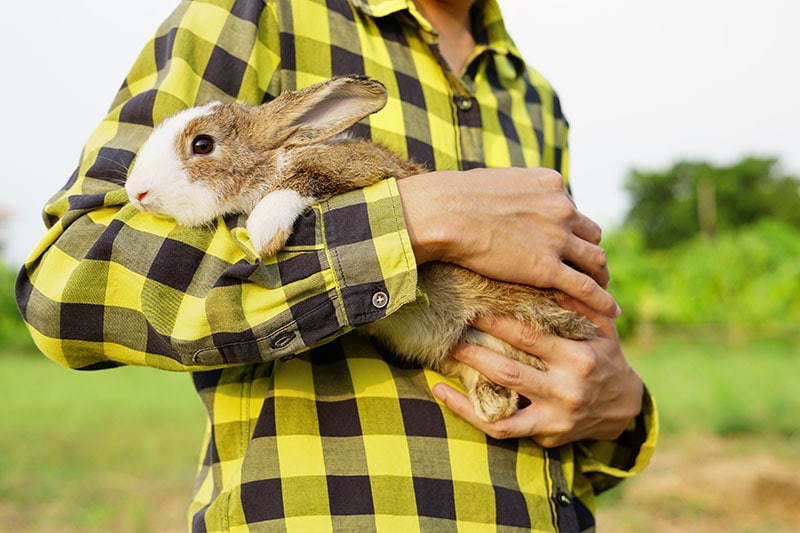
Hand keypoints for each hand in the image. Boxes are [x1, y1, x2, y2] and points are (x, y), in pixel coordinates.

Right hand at [396, 167, 618, 316]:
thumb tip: (502, 201)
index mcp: (550, 184)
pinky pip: (585, 287)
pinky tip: (612, 311)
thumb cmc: (454, 197)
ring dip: (601, 275)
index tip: (567, 242)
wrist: (444, 212)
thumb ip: (512, 193)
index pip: (571, 209)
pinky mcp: (546, 268)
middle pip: (590, 233)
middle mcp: (561, 208)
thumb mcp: (495, 182)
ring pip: (596, 259)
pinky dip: (601, 300)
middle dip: (589, 251)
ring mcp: (557, 238)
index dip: (570, 228)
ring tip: (602, 289)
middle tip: (589, 268)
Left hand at [431, 300, 643, 446]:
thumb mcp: (603, 329)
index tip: (473, 307)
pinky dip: (467, 413)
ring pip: (502, 397)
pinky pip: (500, 428)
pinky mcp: (545, 434)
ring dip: (469, 375)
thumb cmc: (605, 357)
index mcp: (579, 358)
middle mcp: (567, 388)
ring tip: (443, 357)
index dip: (498, 323)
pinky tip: (443, 393)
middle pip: (509, 368)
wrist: (624, 407)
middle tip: (450, 330)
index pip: (530, 337)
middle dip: (475, 349)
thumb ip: (581, 305)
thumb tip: (556, 274)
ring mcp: (555, 415)